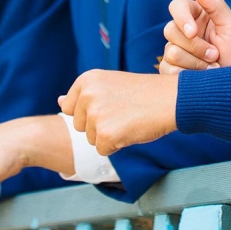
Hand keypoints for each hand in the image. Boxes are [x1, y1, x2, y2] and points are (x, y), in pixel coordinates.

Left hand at [60, 70, 178, 155]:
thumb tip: (59, 102)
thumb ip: (83, 95)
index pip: (70, 108)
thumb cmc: (144, 92)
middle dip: (99, 124)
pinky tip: (132, 129)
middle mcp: (87, 95)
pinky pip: (102, 150)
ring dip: (109, 135)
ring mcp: (95, 114)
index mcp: (86, 80)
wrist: (171, 99)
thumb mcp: (110, 85)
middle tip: (124, 111)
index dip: (91, 111)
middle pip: (80, 125)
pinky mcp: (104, 134)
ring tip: (129, 118)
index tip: (113, 103)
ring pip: (91, 138)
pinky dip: (117, 145)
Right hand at [160, 0, 230, 73]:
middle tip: (215, 55)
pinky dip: (187, 75)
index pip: (177, 6)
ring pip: (170, 51)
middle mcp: (183, 32)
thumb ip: (215, 5)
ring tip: (213, 68)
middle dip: (196, 47)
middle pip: (171, 30)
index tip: (193, 33)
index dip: (182, 18)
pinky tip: (201, 78)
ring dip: (196, 63)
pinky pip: (167, 69)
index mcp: (197, 16)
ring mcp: (175, 51)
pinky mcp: (170, 71)